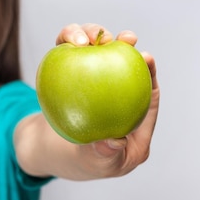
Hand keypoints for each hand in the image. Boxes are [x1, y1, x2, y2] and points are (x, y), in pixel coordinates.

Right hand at [56, 23, 160, 176]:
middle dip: (123, 42)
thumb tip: (112, 142)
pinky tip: (64, 45)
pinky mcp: (64, 72)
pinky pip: (65, 54)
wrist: (51, 153)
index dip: (148, 69)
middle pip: (120, 58)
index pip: (144, 85)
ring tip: (82, 40)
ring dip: (91, 35)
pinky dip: (65, 44)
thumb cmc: (86, 161)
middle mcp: (111, 86)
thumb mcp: (100, 164)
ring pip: (93, 47)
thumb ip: (107, 155)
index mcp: (133, 108)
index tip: (145, 57)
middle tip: (122, 38)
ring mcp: (87, 76)